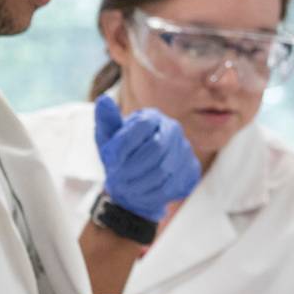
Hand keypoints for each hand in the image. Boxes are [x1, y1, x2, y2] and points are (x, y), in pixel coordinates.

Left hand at [95, 93, 200, 221]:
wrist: (137, 179)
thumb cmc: (121, 155)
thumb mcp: (107, 138)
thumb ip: (106, 121)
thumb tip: (103, 100)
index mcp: (151, 116)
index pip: (141, 126)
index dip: (124, 145)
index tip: (110, 162)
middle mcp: (172, 129)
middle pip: (156, 148)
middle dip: (132, 167)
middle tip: (115, 180)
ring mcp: (184, 149)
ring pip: (163, 170)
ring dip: (138, 183)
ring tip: (124, 189)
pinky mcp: (190, 170)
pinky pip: (172, 186)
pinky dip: (149, 194)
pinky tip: (139, 194)